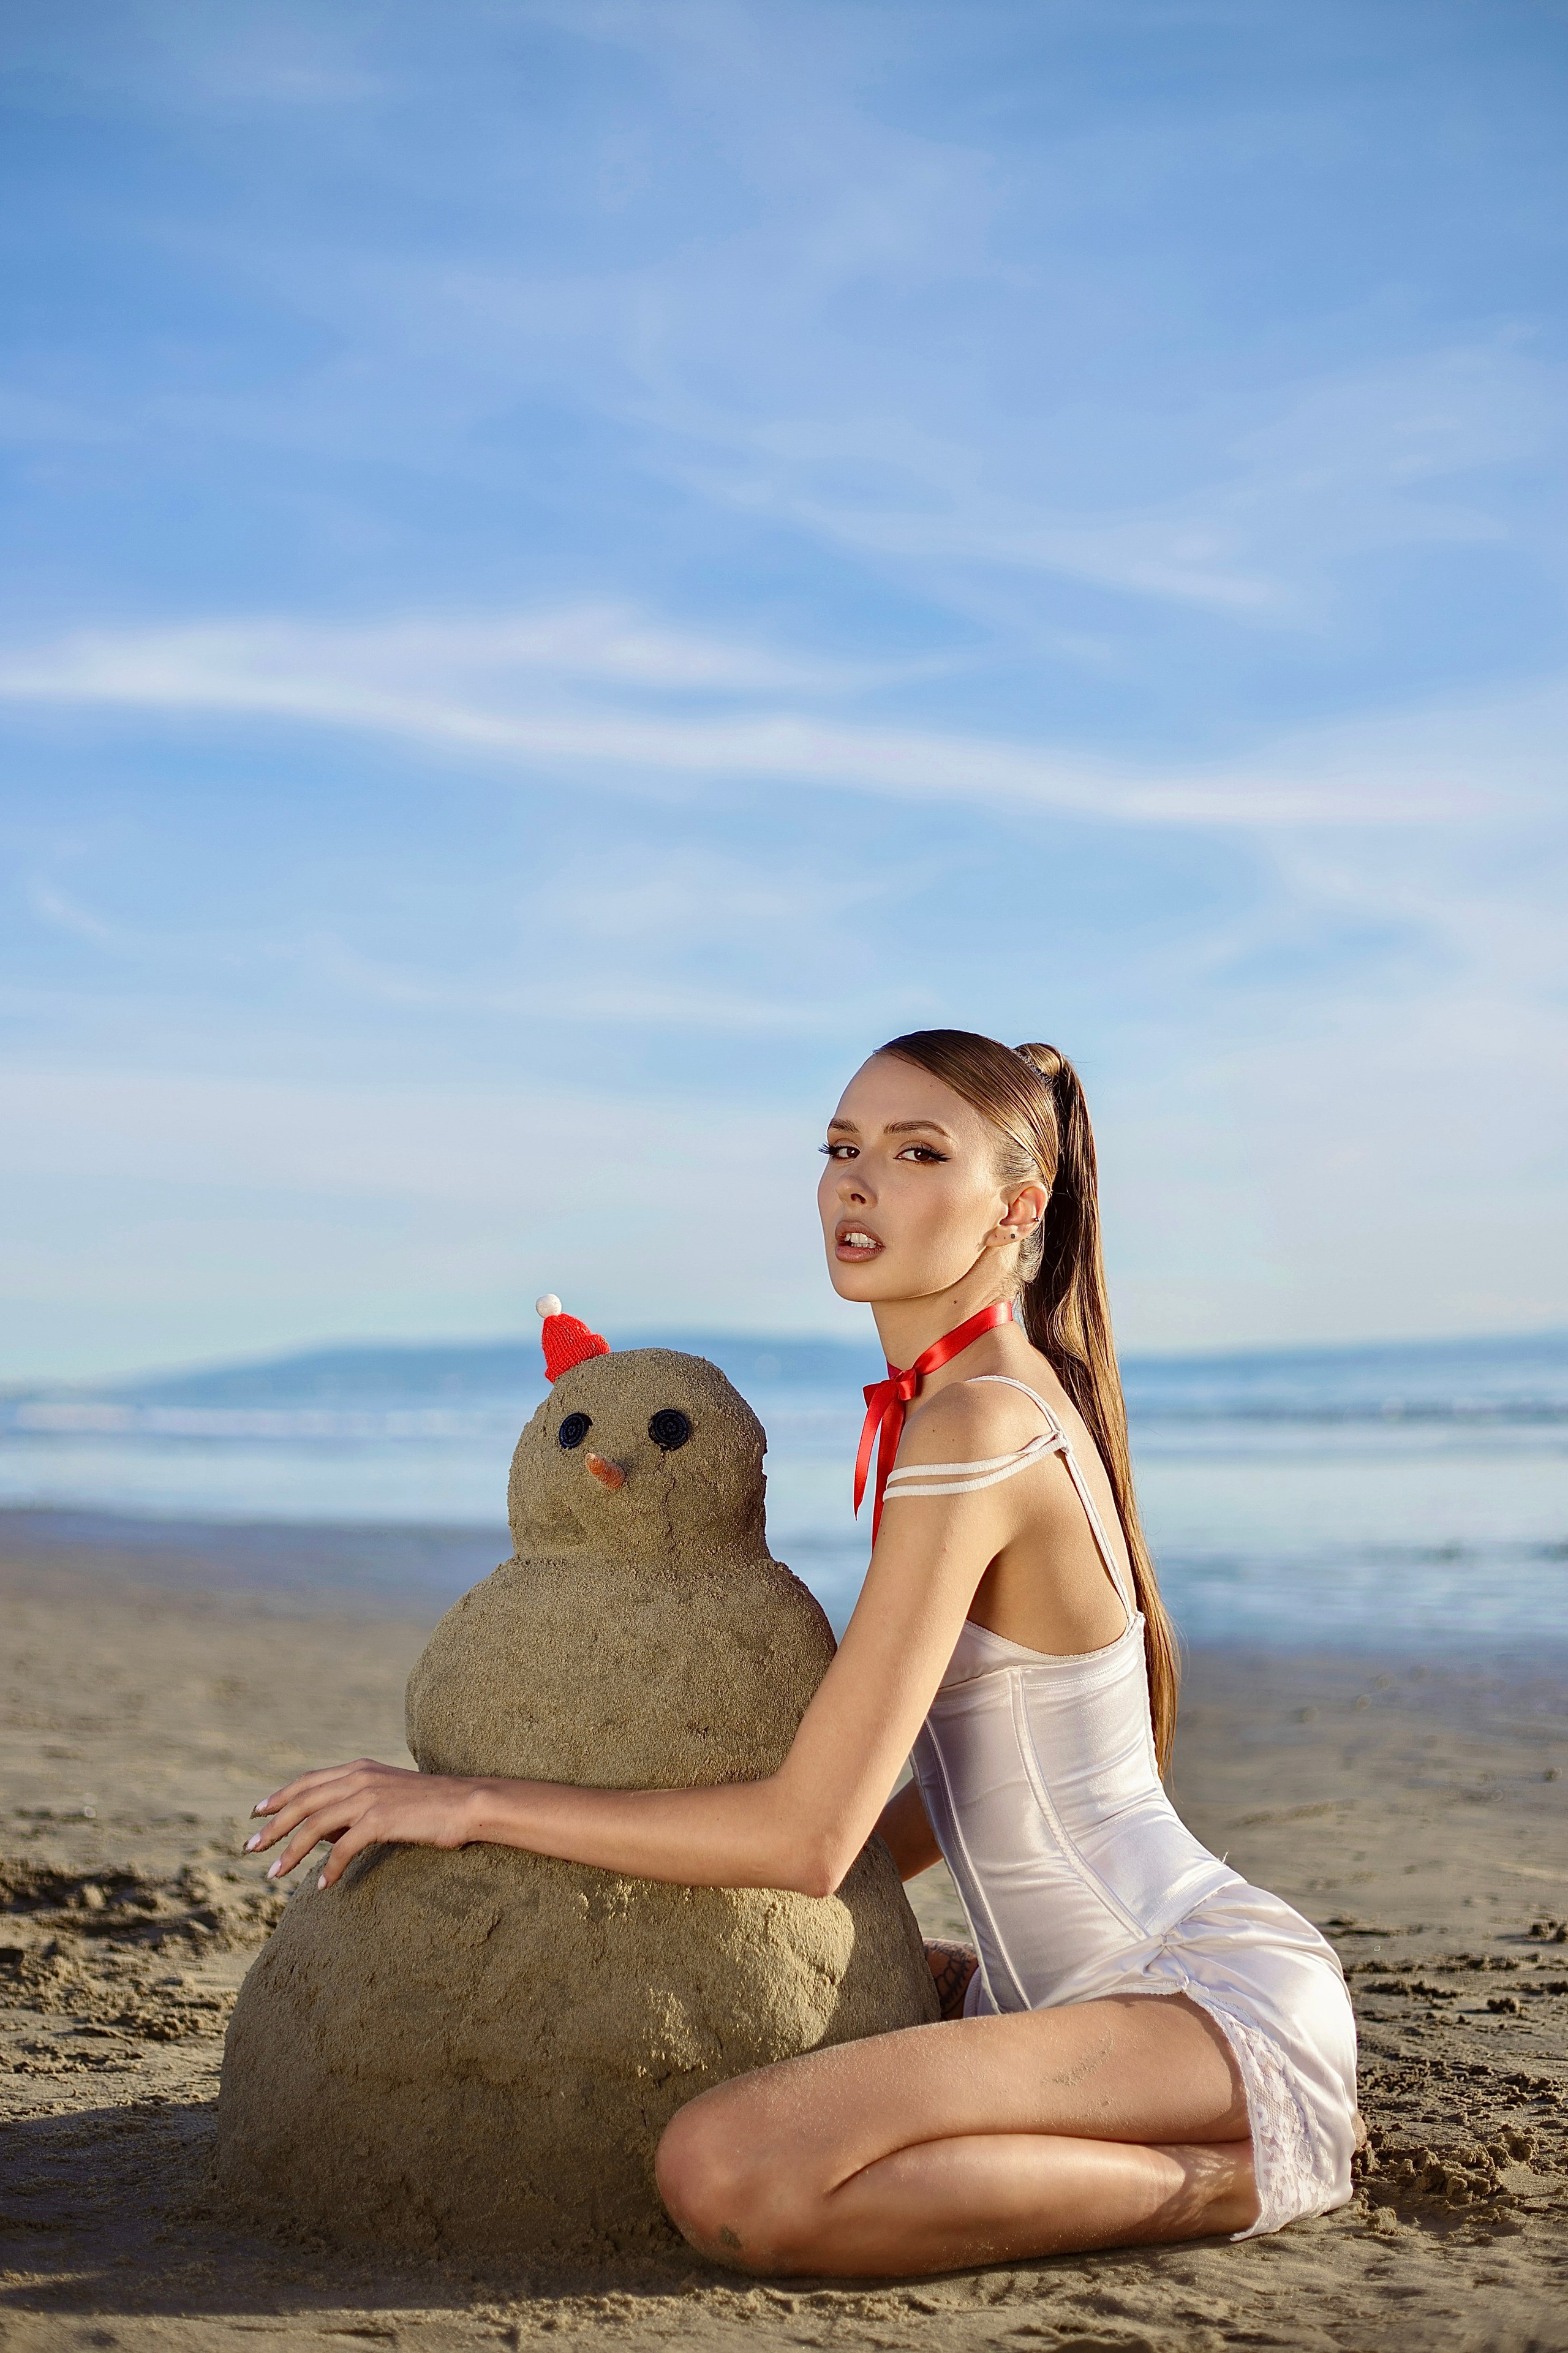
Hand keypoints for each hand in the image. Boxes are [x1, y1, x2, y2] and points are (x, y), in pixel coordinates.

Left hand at [244, 1758, 477, 1889]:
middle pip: (302, 1802)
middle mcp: (358, 1777)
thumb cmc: (430, 1804)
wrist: (466, 1802)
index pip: (307, 1781)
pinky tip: (322, 1885)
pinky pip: (343, 1847)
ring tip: (273, 1874)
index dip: (279, 1797)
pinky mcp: (380, 1818)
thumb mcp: (386, 1797)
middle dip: (272, 1827)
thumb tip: (320, 1833)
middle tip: (249, 1848)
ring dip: (289, 1852)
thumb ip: (353, 1807)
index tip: (256, 1813)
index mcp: (358, 1768)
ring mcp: (368, 1796)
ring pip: (314, 1825)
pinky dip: (328, 1867)